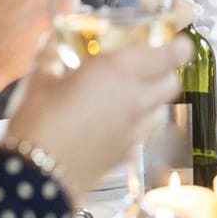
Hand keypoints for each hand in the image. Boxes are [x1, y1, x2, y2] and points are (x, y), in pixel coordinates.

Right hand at [6, 39, 192, 202]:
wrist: (36, 177)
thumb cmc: (38, 122)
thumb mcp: (41, 78)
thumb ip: (52, 53)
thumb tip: (52, 41)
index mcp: (118, 70)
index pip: (171, 54)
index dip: (181, 45)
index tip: (178, 40)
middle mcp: (135, 99)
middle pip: (172, 82)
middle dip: (166, 71)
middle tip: (149, 64)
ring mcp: (135, 130)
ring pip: (164, 109)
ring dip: (156, 98)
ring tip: (133, 93)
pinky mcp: (128, 154)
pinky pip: (146, 131)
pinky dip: (141, 122)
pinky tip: (118, 121)